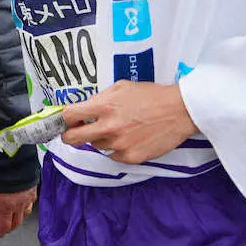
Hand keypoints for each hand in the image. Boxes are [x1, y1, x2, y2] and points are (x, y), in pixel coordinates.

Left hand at [0, 186, 37, 238]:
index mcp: (6, 207)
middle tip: (3, 228)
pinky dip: (26, 207)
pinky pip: (31, 203)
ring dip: (18, 219)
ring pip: (25, 214)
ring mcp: (28, 198)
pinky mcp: (33, 189)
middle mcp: (19, 205)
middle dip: (9, 228)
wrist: (13, 158)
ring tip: (13, 218)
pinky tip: (22, 204)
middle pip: (16, 223)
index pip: (4, 227)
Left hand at [59, 81, 196, 165]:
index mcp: (104, 106)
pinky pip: (113, 155)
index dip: (66, 118)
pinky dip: (116, 148)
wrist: (179, 111)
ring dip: (100, 139)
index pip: (69, 115)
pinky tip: (129, 138)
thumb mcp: (121, 87)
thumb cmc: (150, 95)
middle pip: (73, 138)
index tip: (69, 120)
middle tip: (74, 132)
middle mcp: (108, 127)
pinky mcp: (130, 157)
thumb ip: (100, 98)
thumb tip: (84, 109)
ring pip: (96, 145)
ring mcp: (119, 144)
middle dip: (69, 135)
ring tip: (118, 129)